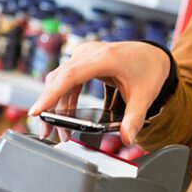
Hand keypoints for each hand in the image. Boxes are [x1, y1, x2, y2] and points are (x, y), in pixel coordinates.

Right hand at [29, 41, 170, 145]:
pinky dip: (64, 97)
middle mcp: (90, 53)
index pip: (70, 76)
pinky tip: (65, 115)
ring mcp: (85, 54)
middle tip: (46, 132)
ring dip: (56, 104)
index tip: (37, 111)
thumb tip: (127, 138)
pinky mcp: (84, 60)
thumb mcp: (145, 96)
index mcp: (104, 58)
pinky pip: (67, 78)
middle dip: (49, 107)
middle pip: (59, 79)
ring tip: (57, 130)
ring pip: (60, 79)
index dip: (51, 94)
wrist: (154, 54)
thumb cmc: (149, 69)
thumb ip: (135, 118)